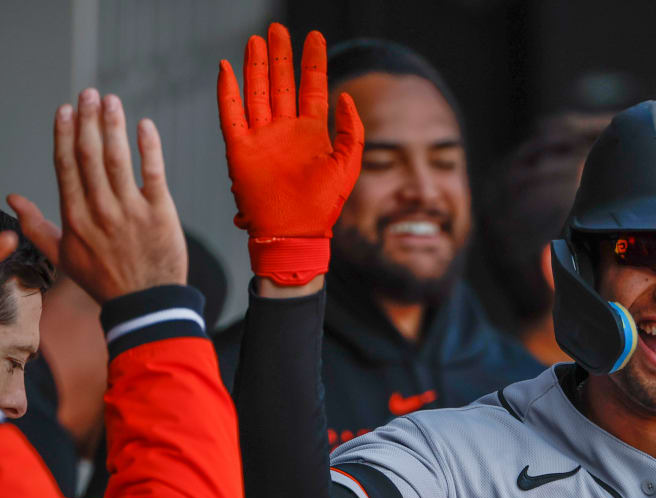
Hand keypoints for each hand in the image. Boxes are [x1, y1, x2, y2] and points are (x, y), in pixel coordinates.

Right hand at [6, 89, 185, 302]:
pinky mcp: (160, 214)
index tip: (64, 109)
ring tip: (111, 100)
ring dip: (112, 126)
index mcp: (74, 217)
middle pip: (89, 156)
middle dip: (87, 120)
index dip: (64, 134)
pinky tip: (144, 125)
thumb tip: (12, 199)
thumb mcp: (63, 255)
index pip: (65, 166)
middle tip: (88, 93)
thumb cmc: (104, 279)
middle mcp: (100, 211)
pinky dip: (149, 148)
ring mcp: (130, 211)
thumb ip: (37, 225)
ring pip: (118, 160)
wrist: (146, 303)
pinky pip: (153, 174)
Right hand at [217, 23, 362, 285]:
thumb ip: (352, 131)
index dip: (313, 62)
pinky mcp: (239, 149)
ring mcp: (261, 137)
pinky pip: (230, 114)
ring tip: (256, 40)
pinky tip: (226, 68)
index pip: (312, 88)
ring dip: (255, 66)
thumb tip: (347, 97)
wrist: (294, 233)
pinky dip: (227, 91)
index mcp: (311, 133)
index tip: (314, 36)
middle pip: (281, 83)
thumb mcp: (347, 166)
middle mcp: (285, 130)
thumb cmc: (322, 206)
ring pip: (256, 92)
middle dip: (281, 56)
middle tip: (278, 29)